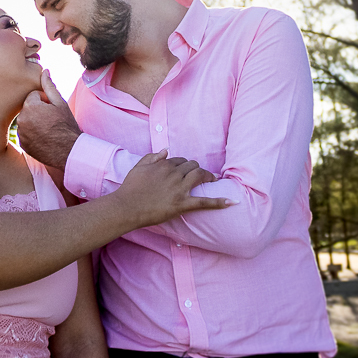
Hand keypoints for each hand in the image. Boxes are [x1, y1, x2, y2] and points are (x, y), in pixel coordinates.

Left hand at [17, 69, 81, 168]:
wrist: (68, 151)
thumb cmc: (66, 125)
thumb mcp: (60, 103)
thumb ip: (49, 86)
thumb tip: (44, 71)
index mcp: (30, 106)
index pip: (33, 96)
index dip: (45, 101)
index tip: (53, 110)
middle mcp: (21, 119)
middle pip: (28, 108)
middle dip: (38, 111)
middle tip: (51, 119)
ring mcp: (20, 133)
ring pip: (26, 120)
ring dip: (34, 122)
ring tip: (48, 129)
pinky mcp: (22, 143)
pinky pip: (25, 132)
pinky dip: (32, 133)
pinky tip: (44, 137)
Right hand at [114, 150, 235, 227]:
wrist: (126, 206)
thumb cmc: (130, 188)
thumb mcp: (138, 167)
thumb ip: (152, 157)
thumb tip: (166, 150)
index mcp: (163, 165)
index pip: (180, 160)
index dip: (184, 165)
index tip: (186, 170)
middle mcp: (173, 174)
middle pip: (192, 166)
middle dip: (197, 168)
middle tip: (201, 174)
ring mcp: (179, 189)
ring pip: (199, 176)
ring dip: (208, 176)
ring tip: (214, 179)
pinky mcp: (182, 204)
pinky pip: (203, 202)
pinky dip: (218, 202)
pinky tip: (231, 202)